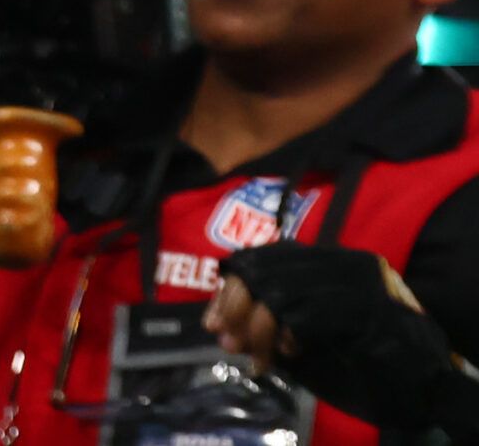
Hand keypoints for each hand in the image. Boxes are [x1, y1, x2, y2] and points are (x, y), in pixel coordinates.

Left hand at [209, 243, 478, 431]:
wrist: (420, 374)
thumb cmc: (361, 351)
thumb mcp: (306, 324)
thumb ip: (271, 314)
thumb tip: (219, 321)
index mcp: (324, 259)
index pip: (262, 259)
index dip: (230, 289)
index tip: (211, 321)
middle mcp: (336, 261)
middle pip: (266, 272)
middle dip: (236, 308)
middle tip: (226, 341)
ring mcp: (351, 280)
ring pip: (280, 295)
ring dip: (259, 331)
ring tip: (259, 358)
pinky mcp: (360, 305)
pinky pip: (306, 315)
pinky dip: (289, 336)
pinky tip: (291, 353)